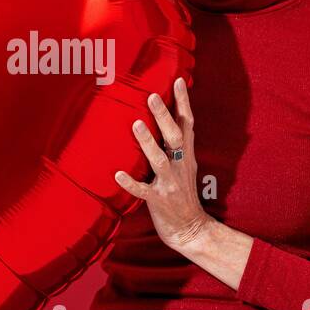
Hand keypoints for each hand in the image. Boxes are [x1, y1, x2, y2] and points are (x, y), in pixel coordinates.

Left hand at [114, 76, 213, 253]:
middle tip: (152, 96)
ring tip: (136, 125)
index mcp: (186, 155)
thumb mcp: (185, 166)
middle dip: (164, 116)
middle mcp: (180, 166)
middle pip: (175, 136)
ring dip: (148, 142)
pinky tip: (118, 174)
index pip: (187, 123)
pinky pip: (143, 191)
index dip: (184, 102)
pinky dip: (131, 183)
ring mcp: (170, 183)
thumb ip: (177, 145)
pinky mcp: (158, 201)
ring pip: (159, 160)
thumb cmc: (183, 194)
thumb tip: (167, 118)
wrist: (191, 229)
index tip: (177, 80)